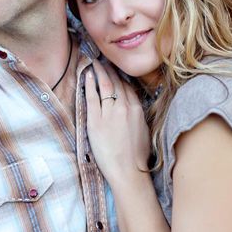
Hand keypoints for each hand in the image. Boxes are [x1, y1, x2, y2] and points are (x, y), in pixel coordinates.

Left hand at [84, 62, 149, 187]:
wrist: (129, 171)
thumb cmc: (137, 157)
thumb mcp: (143, 131)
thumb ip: (137, 116)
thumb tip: (133, 108)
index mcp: (138, 110)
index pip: (128, 87)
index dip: (121, 77)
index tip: (116, 69)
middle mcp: (125, 108)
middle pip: (117, 83)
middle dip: (110, 70)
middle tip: (104, 60)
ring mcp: (110, 113)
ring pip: (105, 86)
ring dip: (100, 72)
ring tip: (94, 63)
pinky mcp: (96, 120)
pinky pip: (92, 97)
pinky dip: (90, 84)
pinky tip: (87, 75)